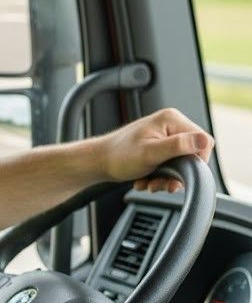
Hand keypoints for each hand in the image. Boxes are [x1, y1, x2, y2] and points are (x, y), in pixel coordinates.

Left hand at [97, 108, 213, 191]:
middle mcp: (170, 124)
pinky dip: (160, 177)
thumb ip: (177, 146)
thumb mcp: (150, 153)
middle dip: (177, 174)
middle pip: (192, 154)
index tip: (180, 175)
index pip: (203, 141)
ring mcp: (165, 136)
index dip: (196, 161)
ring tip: (149, 183)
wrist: (98, 162)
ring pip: (181, 163)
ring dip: (166, 179)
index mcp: (171, 119)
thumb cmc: (118, 156)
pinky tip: (145, 180)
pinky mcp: (159, 147)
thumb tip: (204, 140)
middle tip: (159, 183)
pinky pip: (171, 166)